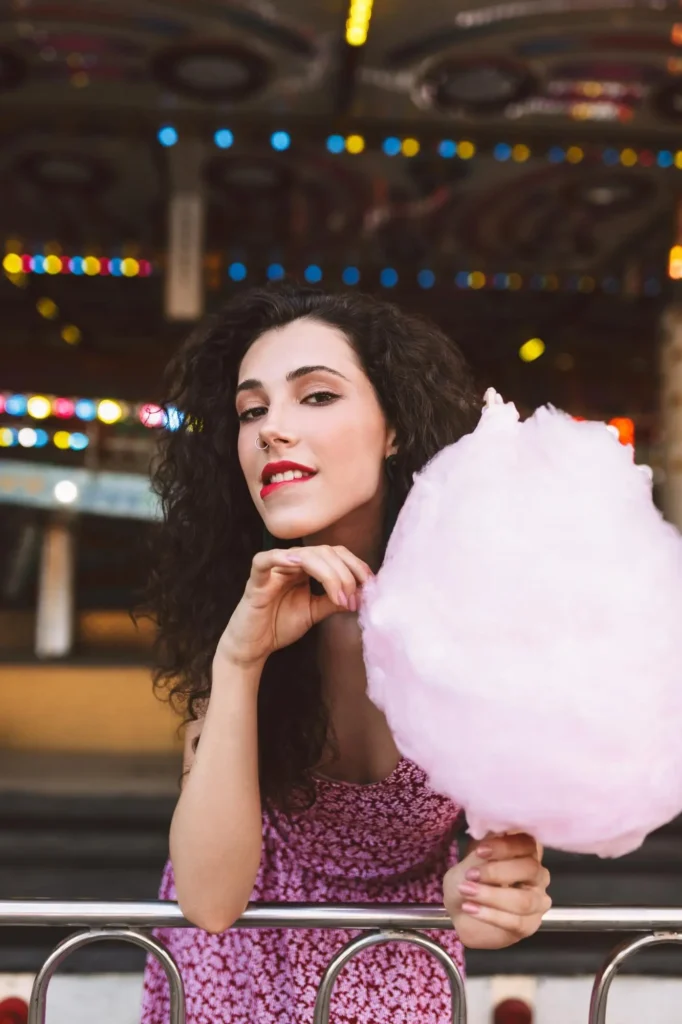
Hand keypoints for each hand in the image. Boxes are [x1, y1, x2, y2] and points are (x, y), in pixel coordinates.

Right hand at [216, 545, 372, 668]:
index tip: (370, 584)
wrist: (253, 647)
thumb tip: (362, 594)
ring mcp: (273, 569)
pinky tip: (296, 564)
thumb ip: (334, 601)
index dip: (355, 564)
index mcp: (306, 567)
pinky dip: (280, 558)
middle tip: (352, 598)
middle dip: (345, 573)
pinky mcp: (255, 580)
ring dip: (328, 574)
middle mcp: (291, 563)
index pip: (335, 554)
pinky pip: (264, 560)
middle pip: (325, 552)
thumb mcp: (315, 612)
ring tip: (339, 597)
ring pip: (304, 555)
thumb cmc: (279, 626)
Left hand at [443, 833, 550, 949]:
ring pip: (524, 900)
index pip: (527, 843)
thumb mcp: (471, 861)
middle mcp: (537, 875)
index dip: (505, 846)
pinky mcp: (530, 925)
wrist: (459, 911)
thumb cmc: (469, 880)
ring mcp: (537, 901)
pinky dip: (490, 915)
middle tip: (470, 875)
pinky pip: (516, 922)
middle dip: (497, 872)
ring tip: (467, 892)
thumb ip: (485, 850)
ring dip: (491, 895)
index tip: (480, 851)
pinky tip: (471, 908)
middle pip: (529, 869)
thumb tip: (493, 834)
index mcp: (525, 852)